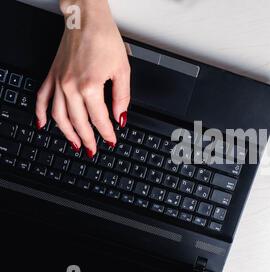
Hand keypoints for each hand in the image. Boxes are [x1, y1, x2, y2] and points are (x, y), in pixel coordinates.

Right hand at [36, 0, 130, 156]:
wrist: (86, 19)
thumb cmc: (104, 39)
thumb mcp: (122, 70)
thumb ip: (122, 97)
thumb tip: (120, 116)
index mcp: (90, 86)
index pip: (100, 118)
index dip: (106, 132)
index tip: (111, 140)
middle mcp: (71, 86)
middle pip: (78, 122)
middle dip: (87, 139)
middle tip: (92, 150)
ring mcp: (58, 81)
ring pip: (59, 115)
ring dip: (66, 133)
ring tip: (74, 144)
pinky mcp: (52, 75)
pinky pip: (42, 98)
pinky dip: (41, 114)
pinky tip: (43, 125)